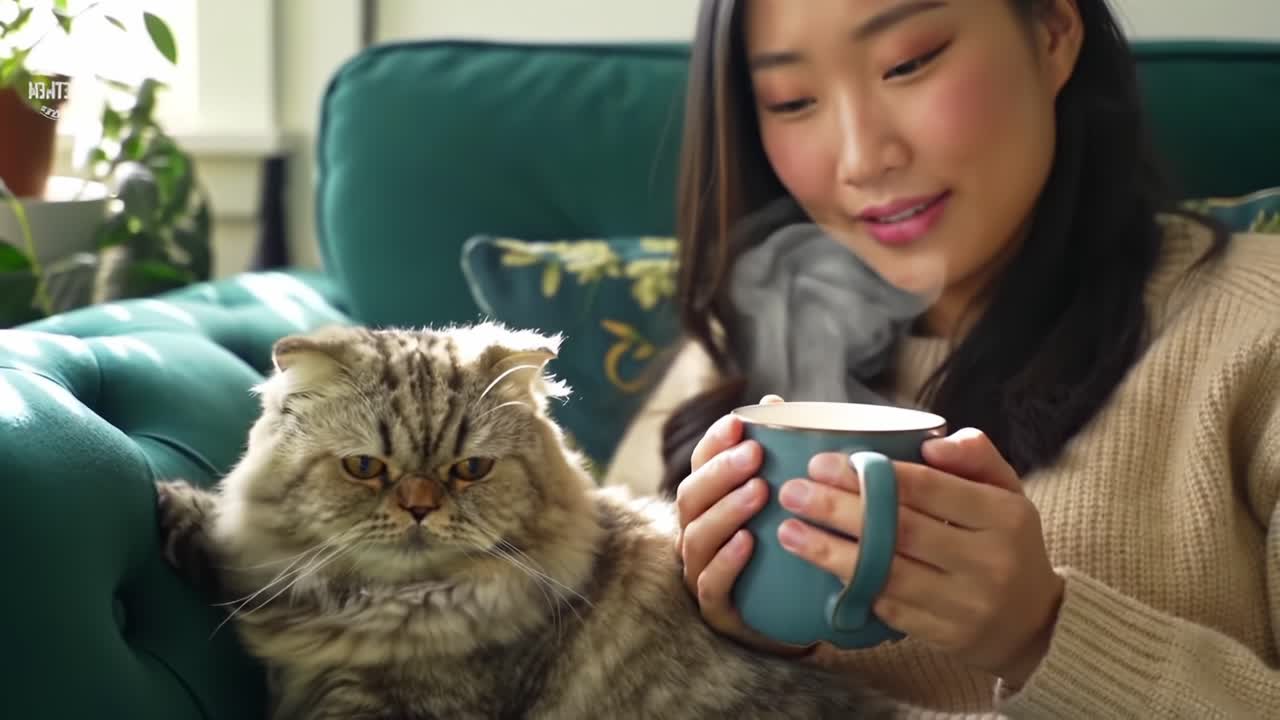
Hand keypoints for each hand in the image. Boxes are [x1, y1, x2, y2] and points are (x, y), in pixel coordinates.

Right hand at [675, 395, 811, 655]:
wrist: (791, 622)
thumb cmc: (784, 551)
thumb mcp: (784, 503)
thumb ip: (780, 457)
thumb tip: (777, 403)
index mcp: (708, 504)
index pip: (700, 465)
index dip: (714, 442)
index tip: (739, 422)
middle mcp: (696, 533)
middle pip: (691, 496)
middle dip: (720, 472)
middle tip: (755, 455)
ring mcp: (700, 572)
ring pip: (697, 536)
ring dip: (726, 510)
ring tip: (759, 493)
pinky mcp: (716, 609)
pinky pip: (711, 583)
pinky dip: (727, 560)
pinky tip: (749, 543)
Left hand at [774, 427, 1063, 684]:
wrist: (1035, 623)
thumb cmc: (1006, 541)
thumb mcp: (1007, 491)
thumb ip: (975, 456)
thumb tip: (933, 442)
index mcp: (1003, 516)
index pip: (927, 489)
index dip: (870, 475)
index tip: (822, 461)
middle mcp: (988, 561)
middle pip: (899, 530)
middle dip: (837, 509)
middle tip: (792, 491)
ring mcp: (967, 603)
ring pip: (886, 574)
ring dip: (830, 553)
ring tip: (788, 530)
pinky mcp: (947, 636)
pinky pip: (889, 608)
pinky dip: (850, 587)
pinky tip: (817, 567)